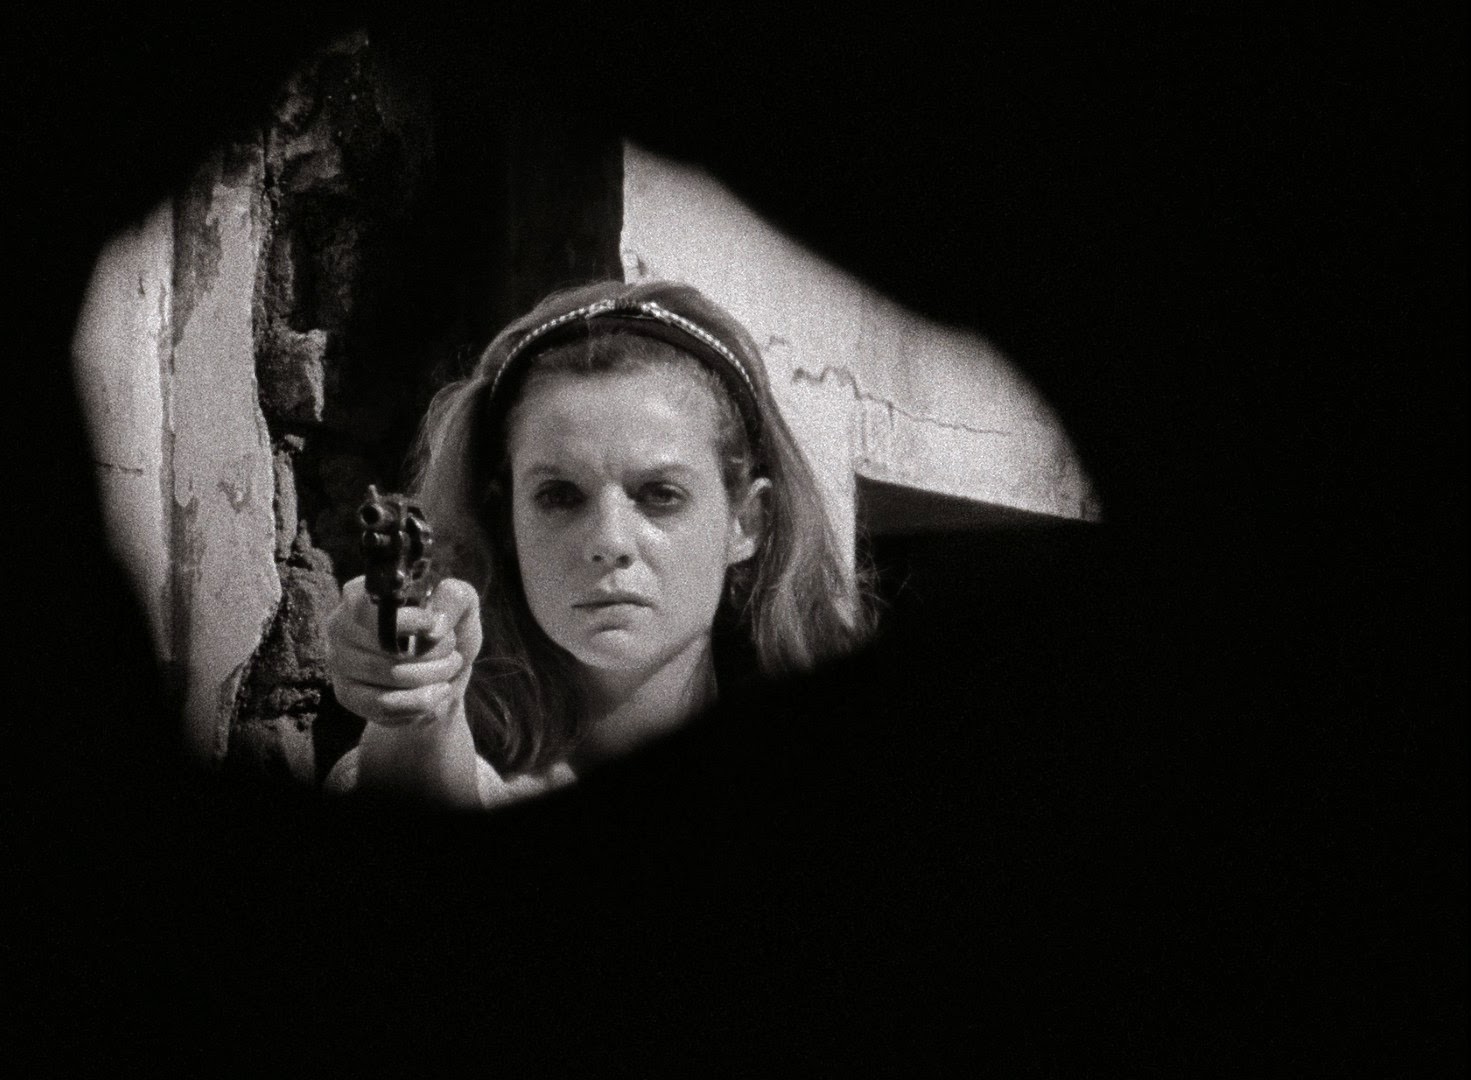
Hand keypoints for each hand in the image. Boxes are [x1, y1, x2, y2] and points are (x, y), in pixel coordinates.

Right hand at [325, 576, 482, 728]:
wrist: (442, 676)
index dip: (407, 620)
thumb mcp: (461, 606)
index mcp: (362, 593)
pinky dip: (420, 701)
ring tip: (449, 671)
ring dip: (432, 676)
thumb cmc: (447, 633)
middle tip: (454, 654)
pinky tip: (437, 693)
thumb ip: (454, 598)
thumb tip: (435, 625)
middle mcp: (340, 624)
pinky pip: (384, 704)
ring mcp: (338, 662)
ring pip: (390, 676)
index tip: (435, 626)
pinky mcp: (346, 695)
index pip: (368, 608)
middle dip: (433, 652)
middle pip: (385, 645)